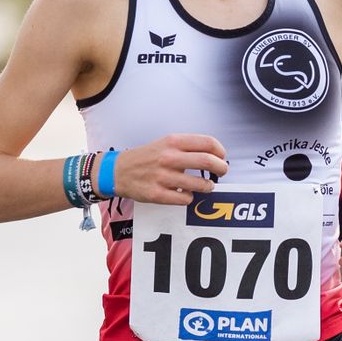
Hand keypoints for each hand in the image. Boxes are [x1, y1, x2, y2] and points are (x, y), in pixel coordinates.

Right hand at [114, 134, 228, 204]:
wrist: (118, 171)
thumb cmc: (147, 157)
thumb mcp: (166, 143)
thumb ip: (187, 147)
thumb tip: (214, 156)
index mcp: (173, 141)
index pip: (208, 142)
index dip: (220, 151)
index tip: (222, 157)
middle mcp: (168, 157)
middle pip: (208, 162)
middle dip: (221, 168)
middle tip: (222, 172)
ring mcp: (163, 177)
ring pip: (199, 184)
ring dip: (208, 187)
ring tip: (206, 187)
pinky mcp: (157, 194)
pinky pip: (185, 199)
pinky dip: (189, 198)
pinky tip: (185, 194)